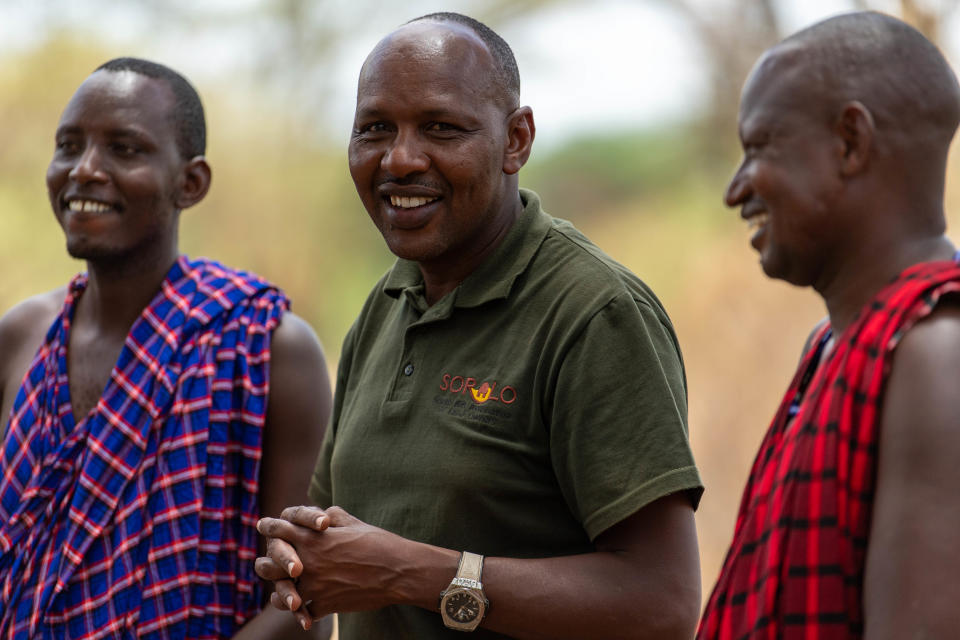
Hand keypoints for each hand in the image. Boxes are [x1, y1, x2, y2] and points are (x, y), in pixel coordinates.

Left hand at [256, 506, 410, 627]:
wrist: (398, 571)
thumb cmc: (378, 542)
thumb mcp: (353, 522)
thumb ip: (331, 515)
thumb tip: (322, 513)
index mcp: (313, 538)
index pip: (278, 529)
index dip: (269, 527)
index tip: (264, 527)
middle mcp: (308, 562)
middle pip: (269, 563)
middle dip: (265, 563)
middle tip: (264, 563)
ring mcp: (315, 586)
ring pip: (282, 594)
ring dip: (280, 593)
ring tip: (280, 594)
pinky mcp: (325, 605)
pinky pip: (304, 612)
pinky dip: (303, 613)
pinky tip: (304, 612)